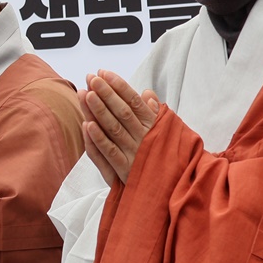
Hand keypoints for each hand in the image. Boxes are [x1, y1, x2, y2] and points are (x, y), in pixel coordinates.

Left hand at [80, 70, 160, 185]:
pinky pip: (109, 153)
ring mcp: (134, 154)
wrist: (176, 190)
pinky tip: (87, 125)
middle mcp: (144, 137)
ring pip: (113, 128)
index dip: (118, 86)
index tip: (103, 72)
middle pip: (122, 111)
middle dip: (106, 93)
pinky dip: (98, 139)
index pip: (134, 101)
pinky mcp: (125, 170)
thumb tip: (147, 92)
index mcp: (153, 126)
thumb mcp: (168, 132)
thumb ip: (155, 113)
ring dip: (99, 111)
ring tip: (86, 94)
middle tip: (91, 78)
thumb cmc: (168, 157)